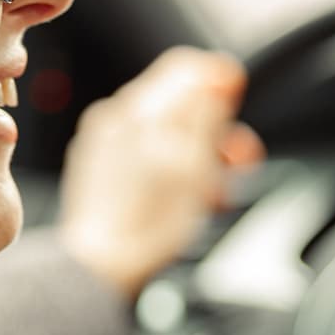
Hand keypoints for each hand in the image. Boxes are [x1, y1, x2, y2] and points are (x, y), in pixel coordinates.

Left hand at [57, 47, 265, 299]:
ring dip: (196, 152)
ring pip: (164, 129)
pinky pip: (142, 151)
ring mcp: (103, 142)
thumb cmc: (148, 225)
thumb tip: (219, 73)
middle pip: (178, 101)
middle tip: (236, 161)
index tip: (236, 110)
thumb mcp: (196, 164)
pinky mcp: (98, 167)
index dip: (220, 86)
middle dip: (214, 127)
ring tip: (210, 190)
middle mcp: (116, 117)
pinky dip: (168, 165)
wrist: (101, 266)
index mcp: (140, 111)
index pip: (188, 68)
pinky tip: (180, 196)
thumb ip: (207, 112)